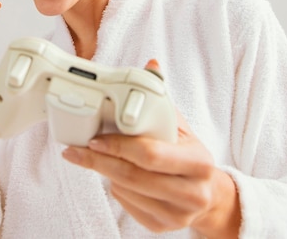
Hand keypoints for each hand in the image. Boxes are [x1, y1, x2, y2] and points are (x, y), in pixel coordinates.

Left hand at [61, 59, 240, 236]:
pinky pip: (128, 206)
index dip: (118, 146)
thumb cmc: (189, 154)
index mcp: (199, 162)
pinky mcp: (163, 227)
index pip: (151, 155)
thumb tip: (151, 64)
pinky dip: (116, 189)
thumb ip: (162, 98)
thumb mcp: (181, 126)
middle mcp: (193, 192)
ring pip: (127, 192)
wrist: (210, 195)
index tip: (94, 138)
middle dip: (99, 162)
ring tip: (92, 157)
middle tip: (76, 150)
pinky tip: (114, 175)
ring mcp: (178, 215)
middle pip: (134, 177)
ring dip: (104, 173)